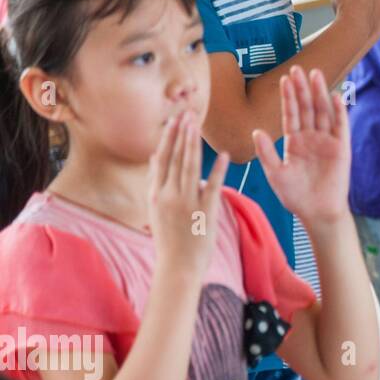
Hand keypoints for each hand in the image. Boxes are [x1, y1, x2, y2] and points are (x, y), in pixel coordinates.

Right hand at [148, 111, 229, 279]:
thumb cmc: (169, 239)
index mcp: (156, 195)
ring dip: (193, 144)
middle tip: (187, 113)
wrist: (177, 267)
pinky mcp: (204, 212)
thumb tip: (156, 157)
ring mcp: (186, 203)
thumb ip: (157, 183)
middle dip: (181, 134)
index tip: (174, 121)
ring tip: (197, 125)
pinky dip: (217, 170)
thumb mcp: (156, 209)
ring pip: (189, 167)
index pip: (162, 160)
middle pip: (175, 159)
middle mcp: (168, 196)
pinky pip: (212, 186)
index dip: (168, 139)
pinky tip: (222, 154)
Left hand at [254, 66, 350, 226]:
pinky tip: (335, 96)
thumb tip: (256, 131)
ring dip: (319, 93)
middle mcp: (311, 138)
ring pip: (322, 112)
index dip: (288, 97)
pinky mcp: (341, 148)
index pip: (290, 114)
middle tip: (298, 68)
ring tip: (316, 74)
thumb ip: (266, 153)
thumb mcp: (275, 174)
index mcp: (294, 142)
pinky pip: (340, 126)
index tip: (284, 79)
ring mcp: (327, 141)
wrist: (318, 212)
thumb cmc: (296, 196)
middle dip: (302, 88)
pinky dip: (339, 111)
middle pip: (306, 108)